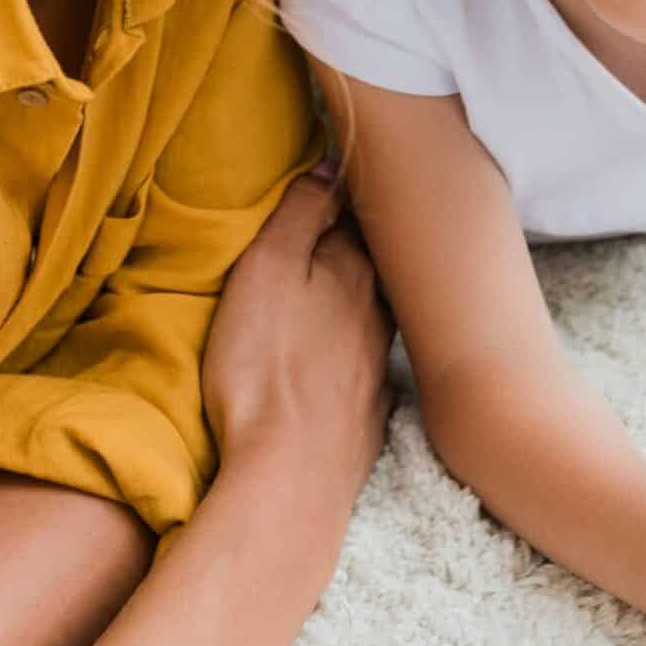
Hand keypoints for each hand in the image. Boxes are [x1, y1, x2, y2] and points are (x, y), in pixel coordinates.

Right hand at [201, 169, 395, 584]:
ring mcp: (380, 371)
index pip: (359, 219)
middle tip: (344, 228)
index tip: (340, 177)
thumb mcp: (266, 273)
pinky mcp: (370, 419)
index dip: (345, 198)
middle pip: (376, 269)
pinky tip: (347, 363)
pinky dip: (358, 358)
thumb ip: (300, 217)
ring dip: (363, 302)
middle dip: (362, 247)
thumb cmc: (265, 369)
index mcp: (354, 275)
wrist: (290, 479)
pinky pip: (369, 373)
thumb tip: (333, 165)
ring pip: (377, 319)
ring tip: (340, 290)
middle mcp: (380, 318)